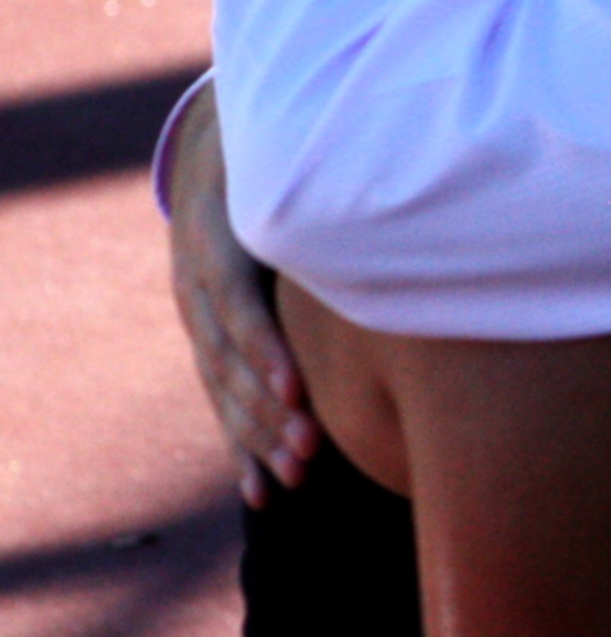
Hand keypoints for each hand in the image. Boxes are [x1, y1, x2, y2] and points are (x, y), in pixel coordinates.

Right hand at [166, 83, 318, 503]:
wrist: (216, 143)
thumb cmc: (275, 151)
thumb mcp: (282, 157)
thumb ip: (322, 175)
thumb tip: (389, 181)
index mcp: (215, 236)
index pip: (236, 304)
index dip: (264, 349)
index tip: (295, 391)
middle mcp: (196, 281)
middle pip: (228, 359)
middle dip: (268, 411)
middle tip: (313, 452)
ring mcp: (195, 316)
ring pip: (222, 388)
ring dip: (258, 437)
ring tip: (299, 477)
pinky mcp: (206, 339)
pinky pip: (220, 400)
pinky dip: (241, 447)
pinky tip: (263, 493)